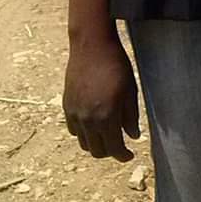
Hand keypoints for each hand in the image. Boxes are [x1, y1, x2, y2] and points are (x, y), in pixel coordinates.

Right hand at [64, 31, 140, 160]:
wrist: (91, 46)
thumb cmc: (116, 65)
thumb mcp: (131, 90)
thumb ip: (131, 116)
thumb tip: (133, 136)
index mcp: (107, 116)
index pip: (114, 148)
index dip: (123, 155)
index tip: (129, 155)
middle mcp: (88, 119)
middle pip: (97, 151)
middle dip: (110, 152)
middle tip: (119, 146)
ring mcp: (75, 114)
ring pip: (84, 143)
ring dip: (96, 144)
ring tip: (107, 137)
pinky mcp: (67, 106)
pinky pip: (74, 130)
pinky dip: (84, 133)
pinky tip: (93, 125)